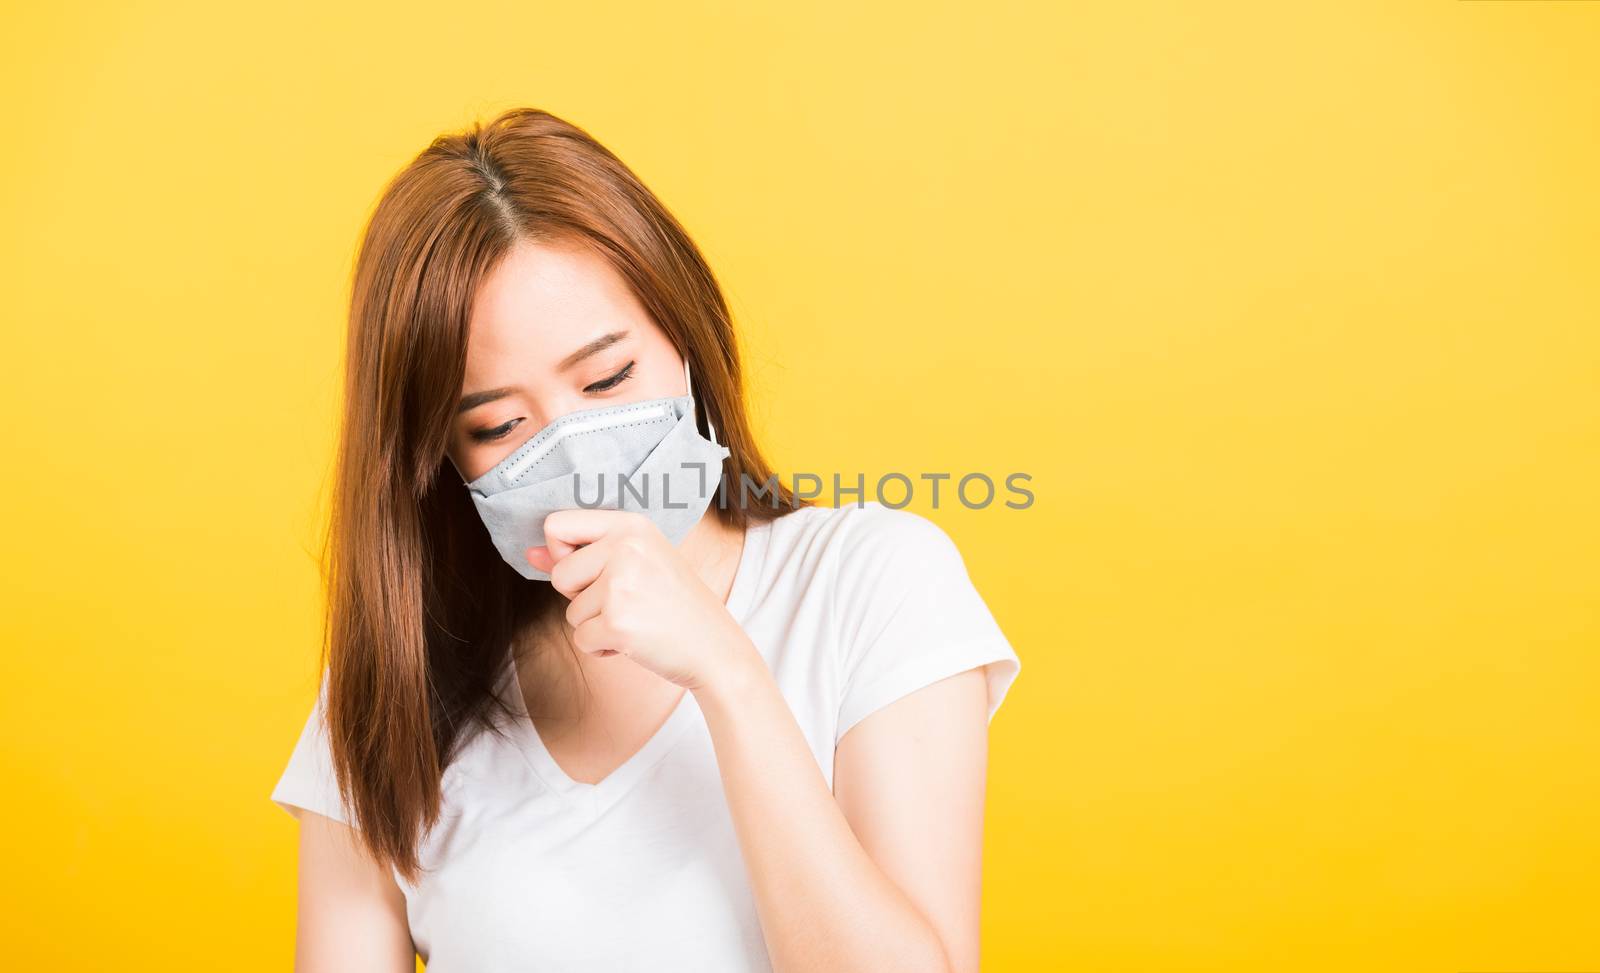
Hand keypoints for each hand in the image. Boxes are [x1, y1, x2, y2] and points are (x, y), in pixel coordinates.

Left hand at [526, 509, 757, 691]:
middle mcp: (625, 548)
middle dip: (582, 598)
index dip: (561, 553)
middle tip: (626, 601)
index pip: (557, 525)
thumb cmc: (675, 604)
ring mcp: (620, 586)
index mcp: (631, 526)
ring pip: (570, 611)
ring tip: (637, 619)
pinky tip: (635, 640)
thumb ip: (581, 555)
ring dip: (597, 624)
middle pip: (560, 575)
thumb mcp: (637, 564)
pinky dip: (603, 647)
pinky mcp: (617, 623)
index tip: (588, 571)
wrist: (715, 647)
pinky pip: (581, 639)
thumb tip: (529, 553)